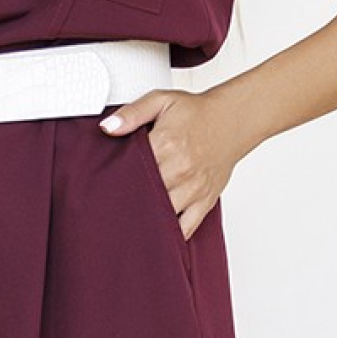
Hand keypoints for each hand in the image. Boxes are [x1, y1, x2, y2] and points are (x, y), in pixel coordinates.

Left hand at [98, 88, 243, 239]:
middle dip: (127, 201)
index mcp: (166, 144)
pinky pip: (186, 228)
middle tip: (110, 207)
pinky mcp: (204, 202)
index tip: (103, 184)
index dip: (115, 179)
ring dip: (145, 220)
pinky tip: (155, 236)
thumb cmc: (196, 113)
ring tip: (128, 223)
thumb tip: (108, 127)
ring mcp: (193, 189)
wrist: (232, 121)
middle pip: (144, 196)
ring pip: (162, 216)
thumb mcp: (162, 101)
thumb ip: (133, 113)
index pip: (132, 170)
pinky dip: (171, 236)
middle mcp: (180, 170)